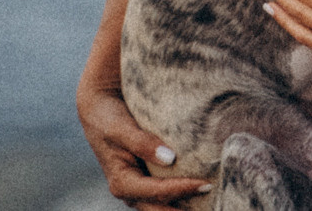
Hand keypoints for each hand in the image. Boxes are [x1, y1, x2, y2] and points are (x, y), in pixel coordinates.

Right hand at [76, 0, 210, 208]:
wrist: (116, 57)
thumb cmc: (127, 43)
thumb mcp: (130, 37)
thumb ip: (150, 19)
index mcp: (97, 113)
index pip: (119, 140)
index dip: (144, 148)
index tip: (172, 154)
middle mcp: (105, 144)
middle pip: (126, 186)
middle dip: (161, 196)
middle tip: (198, 187)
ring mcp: (119, 160)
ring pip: (138, 197)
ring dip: (168, 208)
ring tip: (204, 202)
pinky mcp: (137, 167)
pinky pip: (152, 193)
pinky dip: (173, 202)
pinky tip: (202, 201)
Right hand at [78, 87, 211, 209]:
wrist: (98, 110)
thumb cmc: (109, 118)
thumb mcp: (121, 128)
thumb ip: (142, 143)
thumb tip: (170, 158)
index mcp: (121, 182)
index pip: (156, 192)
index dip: (181, 189)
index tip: (205, 183)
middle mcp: (130, 191)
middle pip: (160, 209)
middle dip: (184, 210)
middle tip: (212, 201)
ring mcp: (138, 189)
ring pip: (163, 205)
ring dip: (184, 205)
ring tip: (210, 201)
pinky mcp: (146, 180)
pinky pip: (165, 194)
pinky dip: (181, 195)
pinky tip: (200, 191)